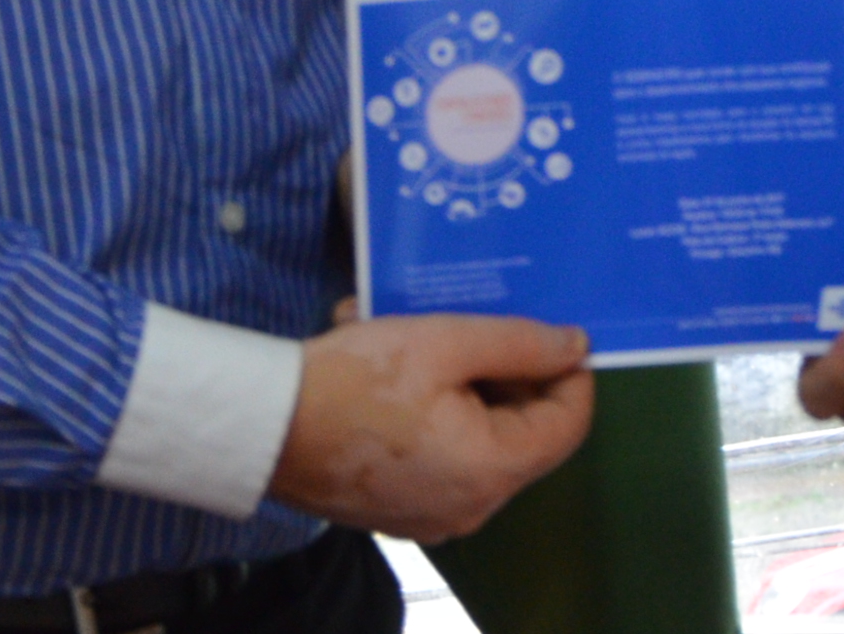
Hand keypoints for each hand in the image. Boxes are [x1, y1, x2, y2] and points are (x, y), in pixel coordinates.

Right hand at [267, 313, 594, 542]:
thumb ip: (518, 343)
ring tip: (428, 342)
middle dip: (508, 376)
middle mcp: (473, 508)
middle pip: (524, 435)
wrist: (267, 427)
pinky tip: (402, 377)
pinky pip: (444, 460)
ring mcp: (436, 517)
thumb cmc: (358, 379)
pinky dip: (437, 418)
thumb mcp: (443, 341)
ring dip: (467, 390)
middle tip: (476, 327)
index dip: (568, 372)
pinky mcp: (403, 513)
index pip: (568, 424)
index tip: (548, 331)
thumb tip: (576, 347)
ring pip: (481, 444)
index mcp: (492, 470)